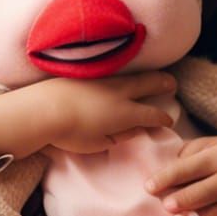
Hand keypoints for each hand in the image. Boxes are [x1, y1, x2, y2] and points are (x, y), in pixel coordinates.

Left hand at [42, 71, 176, 153]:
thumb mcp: (99, 143)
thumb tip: (136, 129)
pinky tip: (123, 75)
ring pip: (130, 76)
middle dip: (162, 84)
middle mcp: (118, 92)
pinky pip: (113, 72)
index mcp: (125, 112)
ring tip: (152, 77)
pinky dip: (124, 73)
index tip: (169, 120)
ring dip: (145, 76)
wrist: (45, 107)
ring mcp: (103, 80)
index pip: (151, 114)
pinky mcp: (88, 73)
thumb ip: (121, 136)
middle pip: (146, 84)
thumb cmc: (72, 132)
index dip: (163, 118)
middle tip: (172, 83)